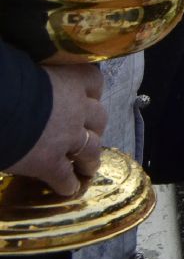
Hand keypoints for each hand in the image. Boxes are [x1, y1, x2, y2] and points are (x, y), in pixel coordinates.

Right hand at [8, 65, 106, 195]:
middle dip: (96, 128)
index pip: (93, 81)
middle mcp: (76, 108)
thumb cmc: (6, 80)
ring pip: (91, 149)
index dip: (91, 92)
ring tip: (88, 167)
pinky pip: (65, 177)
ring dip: (90, 159)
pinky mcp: (50, 163)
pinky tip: (68, 190)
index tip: (88, 98)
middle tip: (89, 135)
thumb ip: (38, 79)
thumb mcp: (27, 68)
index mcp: (70, 79)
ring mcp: (67, 137)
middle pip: (99, 118)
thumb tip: (26, 79)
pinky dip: (68, 184)